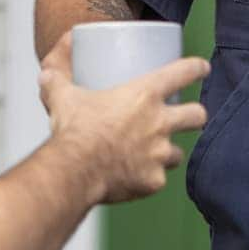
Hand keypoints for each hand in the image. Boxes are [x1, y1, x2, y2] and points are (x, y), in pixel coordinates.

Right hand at [36, 32, 209, 204]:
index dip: (196, 68)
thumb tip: (46, 72)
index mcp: (144, 95)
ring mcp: (159, 154)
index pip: (182, 73)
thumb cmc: (73, 130)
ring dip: (170, 151)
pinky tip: (138, 177)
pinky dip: (149, 178)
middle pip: (197, 115)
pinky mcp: (153, 181)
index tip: (202, 68)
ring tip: (158, 152)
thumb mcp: (62, 96)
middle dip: (196, 115)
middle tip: (188, 116)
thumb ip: (57, 79)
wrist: (74, 170)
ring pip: (178, 152)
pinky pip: (157, 179)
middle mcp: (159, 123)